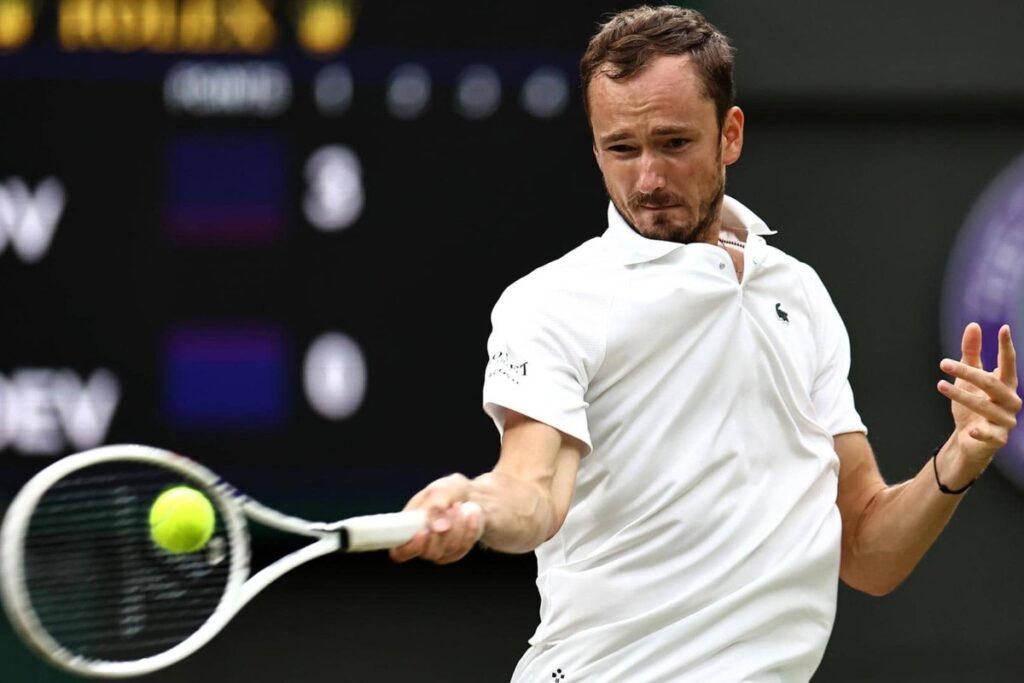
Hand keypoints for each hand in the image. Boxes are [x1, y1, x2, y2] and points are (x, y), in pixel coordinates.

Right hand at [388, 474, 484, 564]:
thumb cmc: (450, 491)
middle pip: (428, 552)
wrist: (472, 495)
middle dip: (444, 531)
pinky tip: (472, 515)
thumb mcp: (442, 490)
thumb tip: (437, 528)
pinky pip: (462, 549)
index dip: (411, 547)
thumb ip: (435, 506)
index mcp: (407, 526)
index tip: (425, 532)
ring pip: (448, 550)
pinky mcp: (454, 552)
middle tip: (452, 508)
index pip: (399, 551)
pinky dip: (470, 530)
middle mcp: (421, 542)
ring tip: (461, 507)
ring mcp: (438, 549)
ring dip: (459, 527)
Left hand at [937, 323, 1021, 468]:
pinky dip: (981, 432)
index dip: (1007, 347)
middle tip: (943, 363)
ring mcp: (1005, 420)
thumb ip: (971, 353)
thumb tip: (974, 325)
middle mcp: (1010, 401)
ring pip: (984, 406)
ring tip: (940, 385)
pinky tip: (971, 429)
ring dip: (960, 395)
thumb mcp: (968, 378)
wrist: (969, 440)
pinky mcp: (997, 438)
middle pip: (991, 383)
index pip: (1008, 363)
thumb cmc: (972, 405)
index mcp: (1006, 385)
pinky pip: (991, 434)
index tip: (1004, 328)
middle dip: (967, 372)